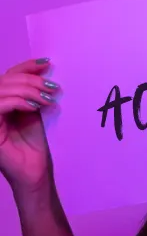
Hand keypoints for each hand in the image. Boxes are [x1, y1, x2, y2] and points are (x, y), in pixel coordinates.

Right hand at [0, 59, 57, 195]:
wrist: (33, 172)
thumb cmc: (34, 146)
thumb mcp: (33, 114)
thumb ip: (31, 95)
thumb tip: (42, 73)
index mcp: (0, 101)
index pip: (7, 76)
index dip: (25, 67)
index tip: (46, 63)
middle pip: (4, 80)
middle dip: (30, 80)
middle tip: (52, 87)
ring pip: (1, 90)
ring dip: (27, 90)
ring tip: (47, 98)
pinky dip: (18, 101)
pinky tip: (35, 106)